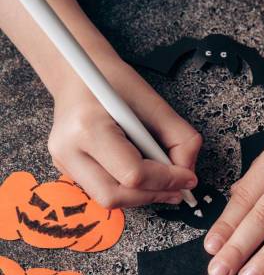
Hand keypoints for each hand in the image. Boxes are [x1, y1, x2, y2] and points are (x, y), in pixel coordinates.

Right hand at [48, 57, 201, 207]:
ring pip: (108, 200)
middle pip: (115, 197)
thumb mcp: (154, 102)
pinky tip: (140, 173)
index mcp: (88, 127)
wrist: (77, 73)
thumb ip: (179, 138)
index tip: (188, 178)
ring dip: (141, 195)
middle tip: (177, 188)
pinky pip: (102, 191)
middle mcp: (68, 150)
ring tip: (161, 181)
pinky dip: (127, 189)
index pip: (133, 174)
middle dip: (152, 195)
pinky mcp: (66, 169)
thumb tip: (188, 175)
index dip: (166, 181)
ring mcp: (63, 162)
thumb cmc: (113, 82)